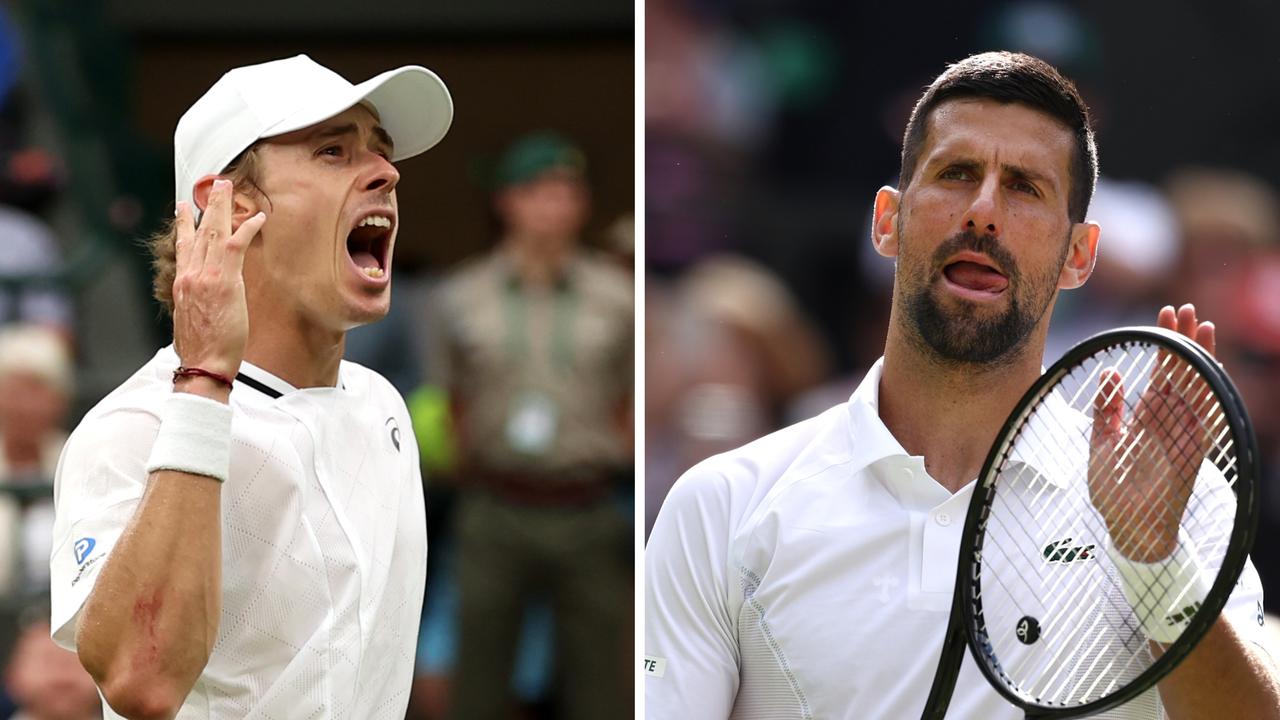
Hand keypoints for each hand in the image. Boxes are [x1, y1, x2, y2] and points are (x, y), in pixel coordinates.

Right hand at [171, 179, 265, 391]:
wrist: (203, 363)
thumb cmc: (201, 349)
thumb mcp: (192, 319)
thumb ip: (196, 300)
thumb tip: (203, 298)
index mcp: (182, 284)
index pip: (183, 246)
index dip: (185, 225)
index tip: (183, 208)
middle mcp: (190, 275)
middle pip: (198, 231)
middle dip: (207, 205)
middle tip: (214, 184)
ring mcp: (205, 277)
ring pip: (213, 232)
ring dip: (223, 206)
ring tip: (230, 185)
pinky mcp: (223, 282)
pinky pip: (236, 247)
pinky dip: (247, 229)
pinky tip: (259, 217)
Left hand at [1088, 304, 1216, 561]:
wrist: (1126, 526)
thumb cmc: (1113, 488)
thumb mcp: (1102, 440)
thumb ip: (1108, 408)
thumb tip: (1112, 371)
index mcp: (1148, 415)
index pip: (1162, 370)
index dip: (1165, 342)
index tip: (1164, 314)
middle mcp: (1170, 419)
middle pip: (1183, 370)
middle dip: (1185, 339)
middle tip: (1185, 308)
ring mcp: (1184, 432)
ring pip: (1198, 386)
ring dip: (1201, 356)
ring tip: (1203, 325)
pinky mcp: (1193, 449)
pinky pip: (1207, 416)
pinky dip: (1210, 392)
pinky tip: (1212, 368)